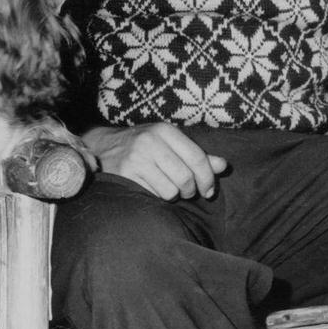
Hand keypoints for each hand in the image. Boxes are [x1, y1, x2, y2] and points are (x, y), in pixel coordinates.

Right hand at [83, 122, 228, 199]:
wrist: (103, 148)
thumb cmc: (144, 148)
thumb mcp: (170, 145)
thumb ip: (197, 156)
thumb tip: (223, 166)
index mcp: (165, 131)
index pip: (197, 158)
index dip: (208, 178)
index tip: (209, 191)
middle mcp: (151, 141)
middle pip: (186, 177)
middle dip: (190, 191)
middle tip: (187, 192)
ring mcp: (136, 158)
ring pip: (171, 190)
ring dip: (173, 196)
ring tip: (167, 189)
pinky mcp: (126, 174)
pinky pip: (154, 195)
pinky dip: (158, 197)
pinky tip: (152, 189)